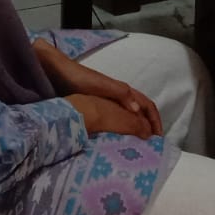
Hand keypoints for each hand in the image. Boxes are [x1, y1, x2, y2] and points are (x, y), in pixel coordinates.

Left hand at [36, 42, 162, 136]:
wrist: (55, 70)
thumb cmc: (77, 77)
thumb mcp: (99, 85)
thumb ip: (118, 93)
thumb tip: (137, 110)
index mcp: (122, 90)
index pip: (146, 105)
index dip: (155, 120)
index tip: (159, 138)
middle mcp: (118, 93)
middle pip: (142, 108)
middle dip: (150, 124)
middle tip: (153, 144)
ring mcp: (108, 98)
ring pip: (131, 112)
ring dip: (139, 125)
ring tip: (140, 143)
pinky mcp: (97, 103)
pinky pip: (118, 115)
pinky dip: (125, 125)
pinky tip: (119, 135)